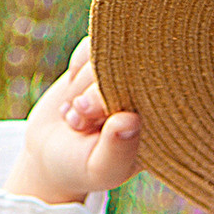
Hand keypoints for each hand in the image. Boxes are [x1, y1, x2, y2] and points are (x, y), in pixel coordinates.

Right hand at [5, 36, 142, 204]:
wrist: (51, 152)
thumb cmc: (81, 166)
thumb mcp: (101, 168)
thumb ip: (117, 151)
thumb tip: (131, 120)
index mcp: (163, 121)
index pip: (154, 95)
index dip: (112, 105)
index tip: (89, 128)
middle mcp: (150, 93)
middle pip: (131, 70)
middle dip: (95, 96)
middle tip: (79, 124)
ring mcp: (129, 72)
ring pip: (107, 55)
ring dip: (81, 86)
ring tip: (76, 115)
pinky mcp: (106, 56)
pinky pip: (90, 45)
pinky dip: (75, 67)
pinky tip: (74, 94)